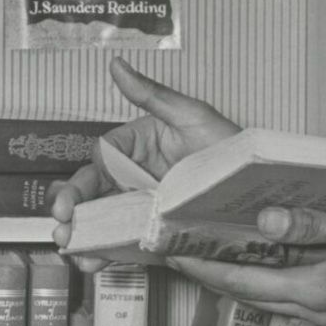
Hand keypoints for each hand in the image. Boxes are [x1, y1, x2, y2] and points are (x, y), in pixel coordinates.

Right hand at [50, 57, 240, 246]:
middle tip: (64, 221)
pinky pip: (125, 241)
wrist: (262, 194)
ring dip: (81, 231)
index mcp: (140, 145)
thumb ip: (152, 94)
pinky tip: (91, 259)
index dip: (86, 175)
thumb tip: (117, 66)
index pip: (102, 158)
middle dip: (73, 205)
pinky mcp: (155, 233)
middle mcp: (137, 175)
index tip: (78, 193)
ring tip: (71, 244)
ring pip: (103, 218)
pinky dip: (104, 251)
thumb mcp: (193, 116)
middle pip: (94, 190)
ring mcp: (144, 206)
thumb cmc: (232, 148)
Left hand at [168, 206, 325, 325]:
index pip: (242, 280)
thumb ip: (313, 223)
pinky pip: (288, 300)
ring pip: (265, 299)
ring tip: (210, 253)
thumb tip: (266, 219)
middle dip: (212, 273)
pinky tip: (261, 261)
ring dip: (237, 279)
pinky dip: (265, 282)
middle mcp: (314, 311)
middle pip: (246, 294)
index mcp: (314, 290)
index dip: (204, 267)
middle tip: (181, 251)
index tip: (174, 254)